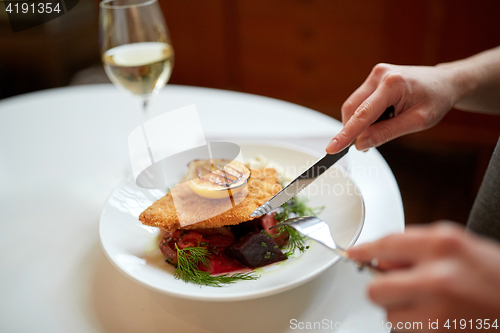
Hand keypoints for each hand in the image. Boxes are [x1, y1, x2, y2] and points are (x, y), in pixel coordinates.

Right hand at [326, 64, 458, 153]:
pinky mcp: (373, 79)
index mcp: (393, 84)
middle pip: (352, 109)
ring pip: (353, 106)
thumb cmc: (436, 99)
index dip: (346, 134)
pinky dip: (365, 116)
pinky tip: (381, 119)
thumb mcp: (417, 122)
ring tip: (384, 127)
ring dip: (361, 124)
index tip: (331, 148)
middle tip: (366, 146)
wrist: (445, 82)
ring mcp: (375, 75)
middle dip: (354, 130)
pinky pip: (360, 102)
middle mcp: (379, 75)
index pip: (363, 115)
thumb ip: (387, 133)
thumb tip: (361, 144)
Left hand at [347, 222, 499, 330]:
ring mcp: (438, 312)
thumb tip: (380, 260)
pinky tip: (442, 320)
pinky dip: (417, 329)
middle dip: (383, 291)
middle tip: (402, 290)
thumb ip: (418, 248)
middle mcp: (436, 276)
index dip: (364, 250)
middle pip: (375, 289)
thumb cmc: (499, 277)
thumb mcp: (461, 247)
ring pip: (390, 317)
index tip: (353, 254)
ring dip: (404, 313)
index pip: (386, 243)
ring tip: (436, 307)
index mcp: (443, 244)